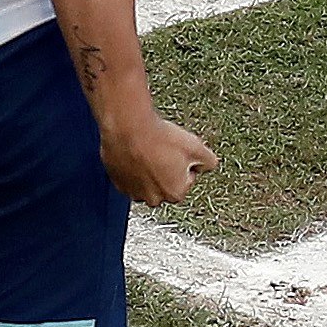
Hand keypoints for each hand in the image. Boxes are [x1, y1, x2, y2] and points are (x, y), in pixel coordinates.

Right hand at [100, 112, 217, 204]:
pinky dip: (134, 168)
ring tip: (151, 151)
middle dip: (168, 170)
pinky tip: (137, 152)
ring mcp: (132, 191)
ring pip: (147, 182)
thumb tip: (208, 165)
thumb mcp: (198, 148)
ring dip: (150, 171)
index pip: (188, 180)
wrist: (129, 129)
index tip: (180, 154)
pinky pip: (130, 177)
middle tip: (165, 151)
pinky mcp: (117, 181)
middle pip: (167, 184)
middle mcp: (153, 198)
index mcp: (175, 193)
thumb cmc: (160, 139)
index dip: (186, 164)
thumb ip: (209, 162)